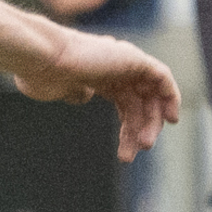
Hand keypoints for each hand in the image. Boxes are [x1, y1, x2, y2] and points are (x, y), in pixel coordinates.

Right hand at [14, 26, 181, 160]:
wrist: (41, 59)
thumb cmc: (40, 75)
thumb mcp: (57, 91)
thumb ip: (74, 93)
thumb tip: (85, 96)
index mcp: (96, 74)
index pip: (124, 102)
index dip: (128, 128)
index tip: (126, 153)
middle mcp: (113, 66)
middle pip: (138, 102)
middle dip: (139, 130)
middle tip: (136, 153)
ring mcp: (124, 61)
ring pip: (151, 94)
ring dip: (152, 120)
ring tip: (144, 144)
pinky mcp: (134, 58)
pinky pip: (162, 77)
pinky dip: (170, 96)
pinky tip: (170, 118)